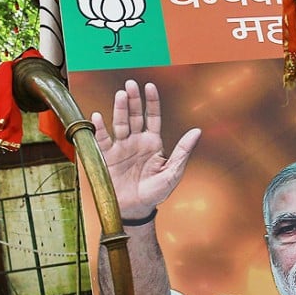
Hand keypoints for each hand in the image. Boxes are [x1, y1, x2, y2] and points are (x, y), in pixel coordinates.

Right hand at [91, 80, 201, 219]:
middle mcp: (136, 141)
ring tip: (121, 95)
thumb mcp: (172, 172)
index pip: (152, 116)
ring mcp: (121, 147)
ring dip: (119, 109)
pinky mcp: (107, 156)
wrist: (136, 209)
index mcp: (153, 142)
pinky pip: (103, 139)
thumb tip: (197, 131)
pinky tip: (99, 116)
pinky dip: (100, 128)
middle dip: (133, 100)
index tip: (150, 86)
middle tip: (131, 85)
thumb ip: (183, 151)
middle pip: (134, 115)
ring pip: (120, 123)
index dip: (151, 102)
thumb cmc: (155, 192)